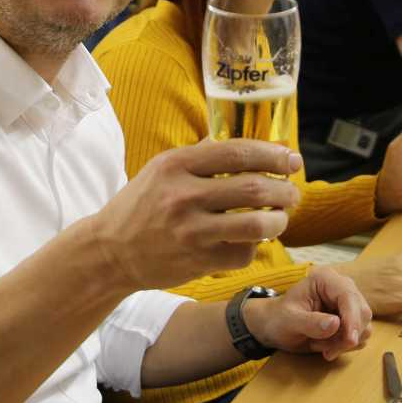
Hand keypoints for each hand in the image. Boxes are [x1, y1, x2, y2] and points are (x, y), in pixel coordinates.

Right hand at [87, 139, 301, 290]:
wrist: (109, 251)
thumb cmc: (141, 206)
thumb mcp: (161, 170)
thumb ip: (201, 154)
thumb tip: (246, 141)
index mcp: (176, 165)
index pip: (237, 152)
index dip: (273, 154)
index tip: (291, 159)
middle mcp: (183, 196)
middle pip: (254, 187)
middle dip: (284, 189)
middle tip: (293, 192)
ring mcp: (191, 231)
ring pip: (256, 224)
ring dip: (279, 221)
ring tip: (281, 218)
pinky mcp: (197, 261)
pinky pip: (243, 253)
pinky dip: (254, 247)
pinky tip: (252, 241)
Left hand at [242, 265, 370, 360]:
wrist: (276, 327)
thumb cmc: (279, 319)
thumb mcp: (289, 321)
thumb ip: (310, 322)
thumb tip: (336, 324)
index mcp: (325, 279)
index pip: (348, 296)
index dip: (352, 319)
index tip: (350, 340)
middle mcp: (342, 288)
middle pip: (362, 312)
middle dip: (347, 335)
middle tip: (324, 350)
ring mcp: (349, 304)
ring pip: (364, 327)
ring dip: (343, 343)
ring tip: (319, 345)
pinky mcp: (351, 320)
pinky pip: (360, 336)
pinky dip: (344, 346)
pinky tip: (325, 346)